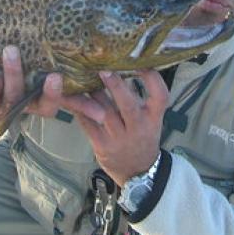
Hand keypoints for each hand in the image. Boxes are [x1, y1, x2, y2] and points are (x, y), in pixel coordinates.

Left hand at [0, 46, 105, 122]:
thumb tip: (106, 58)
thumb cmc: (18, 72)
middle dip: (50, 93)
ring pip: (14, 97)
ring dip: (14, 74)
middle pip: (43, 106)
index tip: (88, 98)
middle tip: (54, 75)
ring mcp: (8, 108)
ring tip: (11, 50)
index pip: (69, 103)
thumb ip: (63, 68)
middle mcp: (29, 106)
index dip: (82, 107)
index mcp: (45, 99)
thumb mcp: (40, 69)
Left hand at [65, 70, 167, 184]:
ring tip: (84, 76)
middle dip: (116, 86)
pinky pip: (88, 124)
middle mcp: (139, 127)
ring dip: (94, 94)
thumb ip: (142, 98)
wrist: (138, 171)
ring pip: (104, 112)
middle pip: (128, 105)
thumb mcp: (152, 119)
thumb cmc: (144, 137)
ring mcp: (119, 138)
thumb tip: (123, 65)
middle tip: (104, 69)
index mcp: (154, 118)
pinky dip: (80, 109)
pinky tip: (73, 96)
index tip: (142, 62)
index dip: (152, 78)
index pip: (160, 95)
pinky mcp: (102, 145)